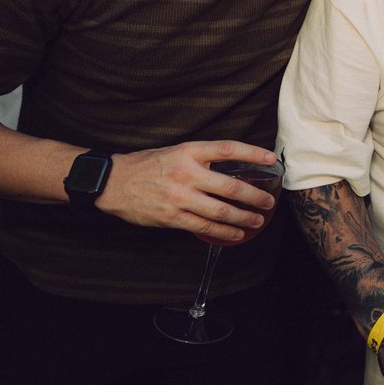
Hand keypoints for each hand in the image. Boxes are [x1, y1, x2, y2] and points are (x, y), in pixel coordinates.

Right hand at [96, 140, 279, 241]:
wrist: (113, 183)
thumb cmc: (145, 165)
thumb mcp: (174, 152)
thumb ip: (199, 159)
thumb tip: (228, 168)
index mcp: (188, 152)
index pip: (228, 150)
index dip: (252, 154)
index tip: (271, 159)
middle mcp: (187, 173)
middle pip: (231, 186)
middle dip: (254, 196)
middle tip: (268, 202)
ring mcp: (180, 197)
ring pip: (221, 211)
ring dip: (244, 218)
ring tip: (257, 221)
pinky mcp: (173, 218)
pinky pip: (204, 228)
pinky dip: (223, 233)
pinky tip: (235, 234)